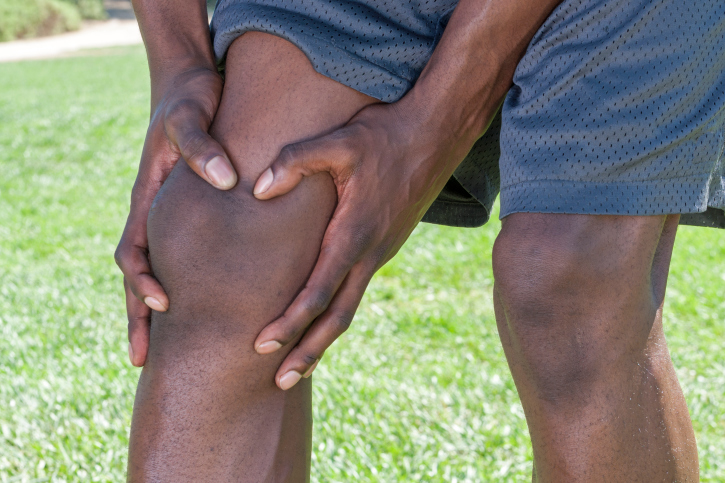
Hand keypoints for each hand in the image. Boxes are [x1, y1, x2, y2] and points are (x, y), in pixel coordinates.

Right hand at [115, 67, 237, 366]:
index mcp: (147, 201)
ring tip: (169, 353)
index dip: (143, 282)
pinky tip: (207, 310)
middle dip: (138, 318)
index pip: (132, 252)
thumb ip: (202, 147)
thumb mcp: (191, 116)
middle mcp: (154, 217)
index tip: (162, 305)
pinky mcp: (193, 218)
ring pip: (160, 274)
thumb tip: (225, 182)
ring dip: (159, 313)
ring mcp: (170, 221)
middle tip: (143, 361)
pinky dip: (190, 289)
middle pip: (138, 276)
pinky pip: (186, 260)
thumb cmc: (190, 102)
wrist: (193, 88)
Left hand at [251, 100, 480, 389]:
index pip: (318, 292)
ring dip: (323, 340)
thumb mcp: (339, 141)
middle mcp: (370, 253)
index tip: (261, 345)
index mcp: (355, 234)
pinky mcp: (384, 246)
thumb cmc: (384, 136)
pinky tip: (321, 319)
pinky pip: (357, 290)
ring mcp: (380, 253)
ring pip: (349, 308)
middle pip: (337, 318)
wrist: (436, 134)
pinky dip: (336, 314)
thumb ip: (295, 162)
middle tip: (278, 383)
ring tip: (297, 367)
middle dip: (307, 352)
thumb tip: (257, 190)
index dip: (289, 322)